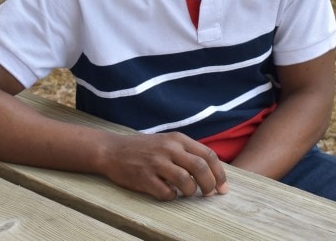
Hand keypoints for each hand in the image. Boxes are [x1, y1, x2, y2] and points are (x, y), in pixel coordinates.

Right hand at [99, 132, 227, 200]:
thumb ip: (187, 152)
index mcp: (178, 139)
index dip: (219, 173)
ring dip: (190, 191)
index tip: (223, 187)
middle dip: (210, 184)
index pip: (208, 155)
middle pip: (200, 167)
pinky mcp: (144, 177)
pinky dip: (171, 197)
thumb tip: (212, 171)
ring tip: (187, 193)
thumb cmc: (144, 148)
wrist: (112, 150)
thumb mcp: (167, 142)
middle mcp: (168, 148)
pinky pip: (166, 193)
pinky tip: (168, 193)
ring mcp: (156, 163)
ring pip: (185, 181)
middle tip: (209, 194)